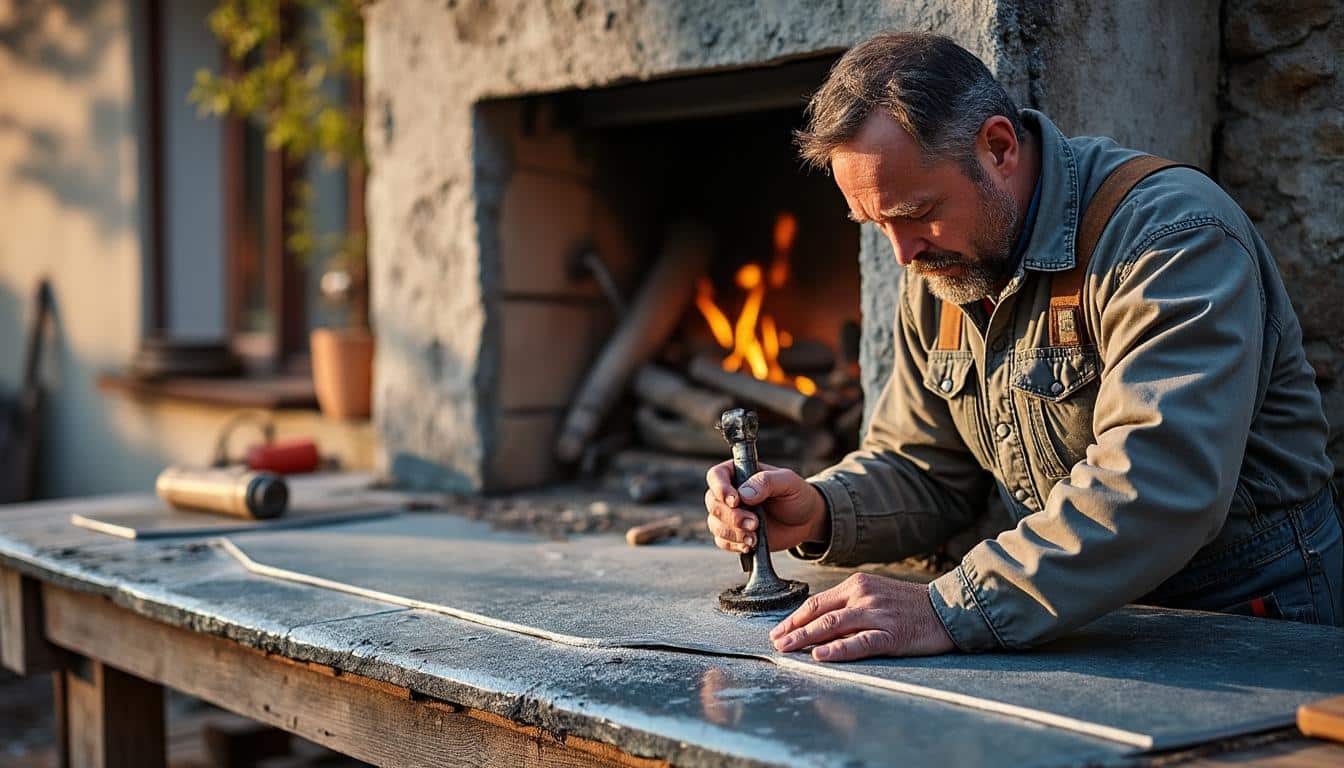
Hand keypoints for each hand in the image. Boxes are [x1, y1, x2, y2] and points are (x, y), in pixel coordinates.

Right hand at [704, 461, 826, 553]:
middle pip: (713, 502)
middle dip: (731, 516)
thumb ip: (767, 482)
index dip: (720, 488)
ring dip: (733, 533)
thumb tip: (744, 493)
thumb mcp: (788, 482)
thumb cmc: (796, 495)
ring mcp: (731, 515)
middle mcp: (730, 493)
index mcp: (739, 473)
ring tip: (754, 537)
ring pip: (715, 524)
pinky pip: (722, 541)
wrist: (806, 520)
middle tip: (754, 522)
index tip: (735, 501)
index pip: (716, 476)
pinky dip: (734, 545)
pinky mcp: (735, 534)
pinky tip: (750, 545)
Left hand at [769, 573, 955, 660]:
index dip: (795, 618)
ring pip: (833, 625)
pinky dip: (838, 649)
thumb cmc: (910, 605)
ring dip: (806, 638)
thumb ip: (850, 605)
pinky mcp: (892, 633)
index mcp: (857, 584)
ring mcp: (877, 614)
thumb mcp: (876, 595)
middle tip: (776, 643)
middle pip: (820, 613)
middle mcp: (864, 595)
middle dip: (794, 629)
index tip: (779, 630)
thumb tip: (819, 625)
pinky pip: (860, 643)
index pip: (817, 602)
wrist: (948, 608)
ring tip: (788, 649)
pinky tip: (821, 655)